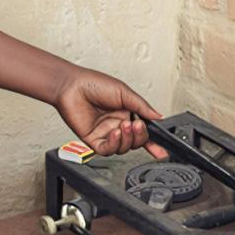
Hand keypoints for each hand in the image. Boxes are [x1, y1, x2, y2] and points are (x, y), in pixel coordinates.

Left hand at [51, 66, 167, 157]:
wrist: (72, 85)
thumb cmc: (94, 84)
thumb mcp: (124, 92)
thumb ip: (142, 106)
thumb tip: (159, 117)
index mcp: (126, 113)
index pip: (142, 132)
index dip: (153, 143)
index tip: (162, 150)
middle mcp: (116, 125)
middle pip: (135, 142)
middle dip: (140, 136)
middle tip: (137, 125)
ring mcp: (105, 133)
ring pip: (123, 148)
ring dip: (127, 139)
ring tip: (124, 125)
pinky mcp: (93, 140)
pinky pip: (107, 149)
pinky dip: (114, 144)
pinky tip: (114, 133)